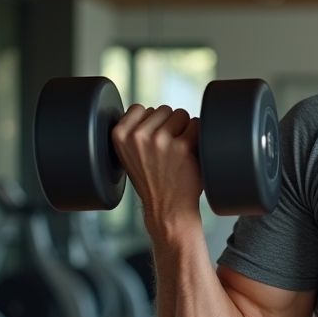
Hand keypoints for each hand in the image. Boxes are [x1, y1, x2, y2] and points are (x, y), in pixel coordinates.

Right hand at [111, 104, 202, 231]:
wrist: (167, 208)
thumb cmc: (151, 179)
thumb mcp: (128, 154)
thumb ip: (133, 130)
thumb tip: (148, 109)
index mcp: (120, 135)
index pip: (140, 108)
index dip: (150, 123)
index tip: (150, 143)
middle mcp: (138, 136)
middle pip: (163, 109)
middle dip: (168, 126)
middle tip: (166, 151)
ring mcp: (161, 141)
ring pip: (181, 114)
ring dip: (183, 130)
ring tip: (177, 153)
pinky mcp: (183, 147)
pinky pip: (196, 124)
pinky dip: (197, 136)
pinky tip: (189, 154)